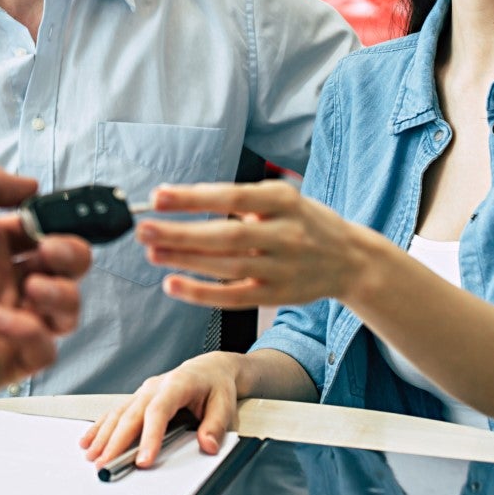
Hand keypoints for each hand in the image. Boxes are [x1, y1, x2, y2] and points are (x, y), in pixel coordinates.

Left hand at [0, 164, 92, 401]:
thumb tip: (32, 185)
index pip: (45, 236)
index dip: (59, 228)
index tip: (53, 223)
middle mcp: (2, 285)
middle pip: (66, 273)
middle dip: (72, 257)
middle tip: (49, 252)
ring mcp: (7, 324)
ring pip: (66, 314)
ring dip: (61, 295)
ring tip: (32, 287)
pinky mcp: (4, 361)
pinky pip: (43, 351)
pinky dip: (29, 332)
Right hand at [80, 353, 241, 468]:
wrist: (210, 369)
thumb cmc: (216, 386)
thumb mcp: (225, 404)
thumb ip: (216, 426)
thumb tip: (208, 445)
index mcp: (177, 384)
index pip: (159, 411)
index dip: (149, 436)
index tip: (143, 460)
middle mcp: (155, 386)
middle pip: (131, 415)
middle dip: (116, 441)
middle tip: (106, 464)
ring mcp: (143, 392)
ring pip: (119, 414)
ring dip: (104, 436)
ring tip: (93, 457)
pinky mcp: (137, 399)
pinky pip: (115, 412)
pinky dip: (100, 427)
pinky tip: (88, 441)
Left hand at [138, 180, 375, 308]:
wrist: (350, 259)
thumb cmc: (304, 222)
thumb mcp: (282, 198)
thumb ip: (239, 200)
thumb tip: (180, 199)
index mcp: (283, 200)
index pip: (231, 196)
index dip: (193, 198)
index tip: (158, 196)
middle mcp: (285, 233)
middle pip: (224, 235)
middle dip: (180, 232)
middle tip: (143, 229)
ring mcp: (281, 268)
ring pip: (225, 266)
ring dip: (184, 260)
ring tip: (151, 251)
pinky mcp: (276, 295)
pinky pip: (233, 297)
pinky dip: (200, 292)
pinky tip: (173, 284)